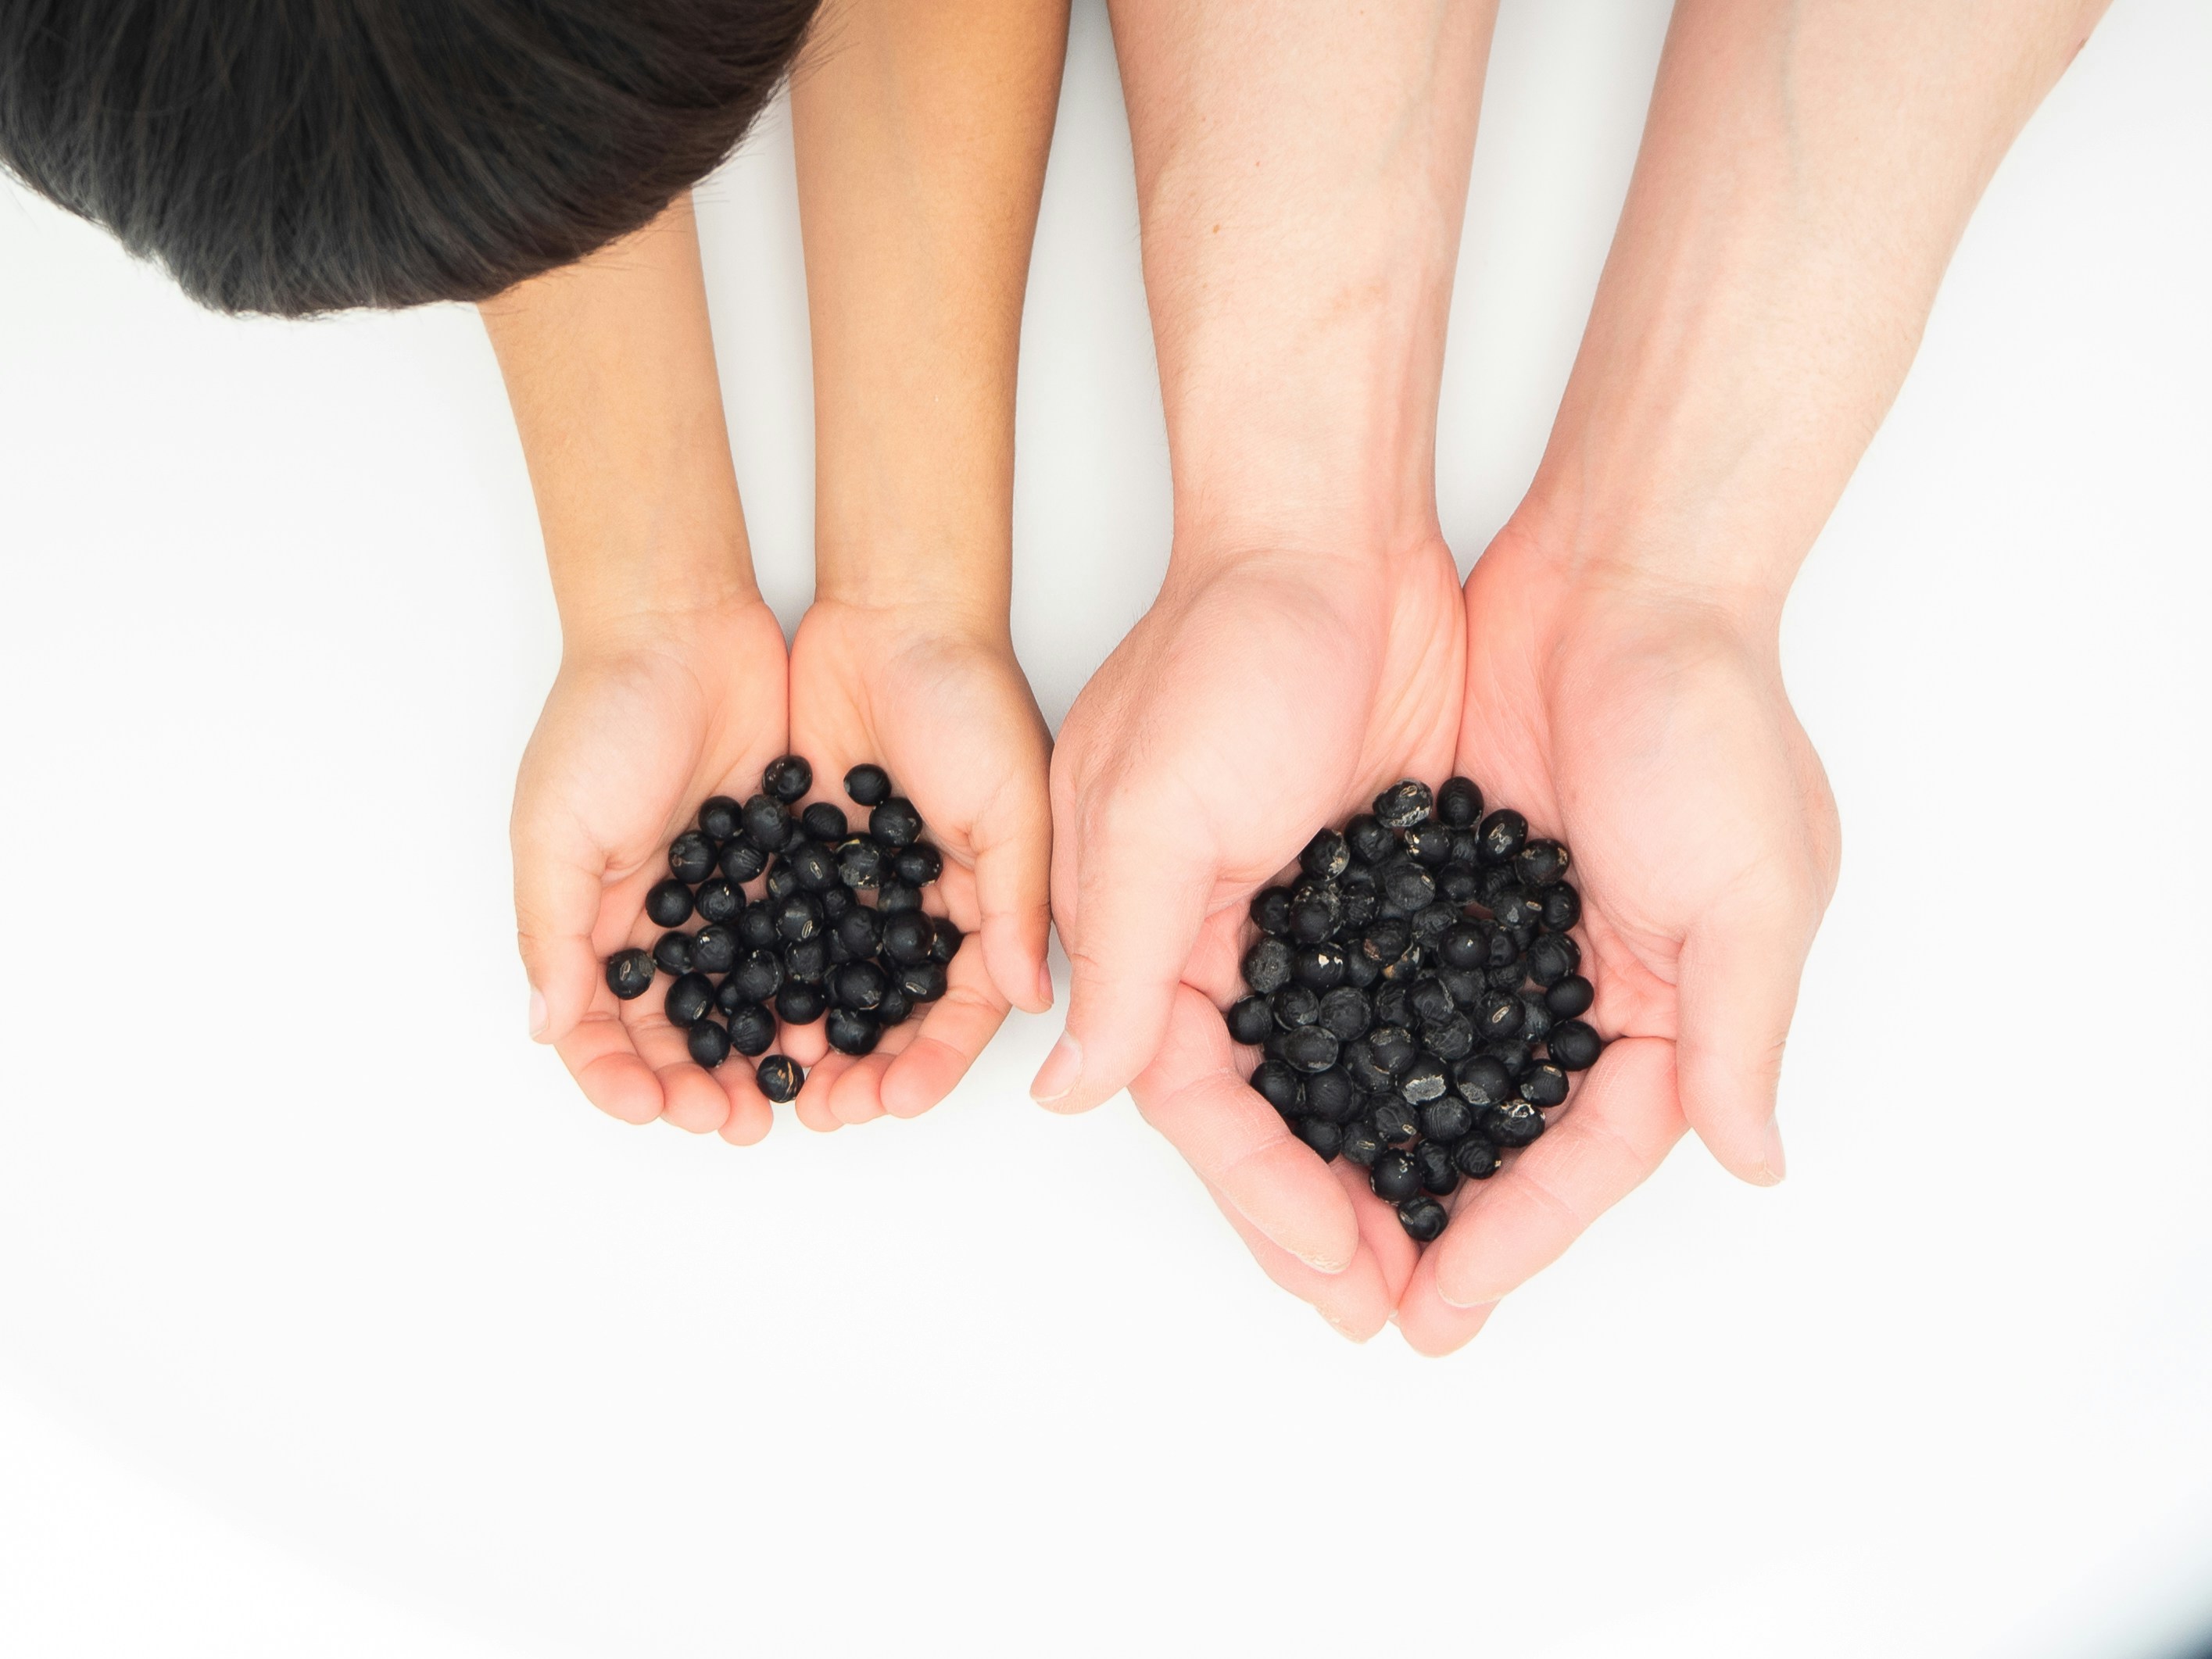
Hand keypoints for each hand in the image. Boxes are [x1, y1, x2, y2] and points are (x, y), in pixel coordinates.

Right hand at [512, 597, 791, 1142]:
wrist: (683, 626)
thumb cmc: (603, 720)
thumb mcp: (556, 829)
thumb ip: (554, 932)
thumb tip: (547, 1029)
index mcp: (597, 920)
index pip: (607, 1031)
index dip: (628, 1080)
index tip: (663, 1112)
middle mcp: (667, 919)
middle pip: (688, 1030)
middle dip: (710, 1083)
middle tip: (746, 1121)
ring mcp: (732, 893)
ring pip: (756, 998)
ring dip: (774, 1050)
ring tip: (806, 1090)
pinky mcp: (793, 859)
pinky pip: (812, 939)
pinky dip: (825, 985)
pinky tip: (850, 1021)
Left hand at [784, 598, 1052, 1130]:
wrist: (889, 613)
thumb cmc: (970, 696)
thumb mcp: (1012, 804)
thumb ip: (1016, 903)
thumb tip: (1031, 999)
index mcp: (980, 905)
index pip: (958, 1010)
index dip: (930, 1064)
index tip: (889, 1102)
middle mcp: (915, 907)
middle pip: (885, 1015)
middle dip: (856, 1070)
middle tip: (820, 1113)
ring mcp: (850, 885)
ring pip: (822, 986)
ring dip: (797, 1040)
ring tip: (767, 1084)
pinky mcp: (791, 855)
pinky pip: (769, 931)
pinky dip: (750, 977)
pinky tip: (721, 1015)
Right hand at [1042, 535, 1465, 1340]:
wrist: (1334, 535)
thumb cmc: (1226, 651)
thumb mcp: (1150, 806)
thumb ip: (1122, 956)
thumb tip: (1069, 1093)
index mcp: (1144, 934)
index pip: (1192, 1103)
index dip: (1258, 1196)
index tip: (1333, 1271)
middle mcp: (1212, 938)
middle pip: (1261, 1113)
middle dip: (1313, 1216)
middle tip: (1384, 1306)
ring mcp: (1299, 912)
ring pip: (1334, 1078)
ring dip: (1374, 1166)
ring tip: (1429, 1254)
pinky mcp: (1380, 877)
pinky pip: (1403, 1009)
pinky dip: (1431, 1078)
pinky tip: (1473, 1134)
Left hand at [1387, 520, 1839, 1353]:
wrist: (1622, 570)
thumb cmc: (1707, 718)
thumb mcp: (1753, 888)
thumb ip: (1741, 1032)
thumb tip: (1753, 1163)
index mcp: (1670, 1007)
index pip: (1583, 1158)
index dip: (1513, 1238)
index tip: (1435, 1310)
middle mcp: (1584, 984)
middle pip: (1496, 1135)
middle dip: (1431, 1217)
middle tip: (1357, 1300)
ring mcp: (1503, 928)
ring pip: (1427, 1071)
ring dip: (1371, 1146)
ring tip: (1305, 1225)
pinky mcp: (1435, 869)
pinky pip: (1378, 979)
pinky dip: (1336, 1037)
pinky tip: (1276, 1090)